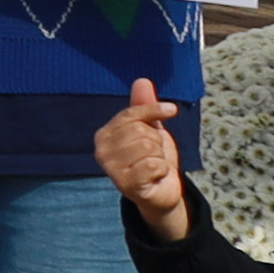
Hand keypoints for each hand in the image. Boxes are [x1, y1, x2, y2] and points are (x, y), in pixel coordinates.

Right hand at [93, 74, 190, 234]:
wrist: (161, 192)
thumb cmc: (154, 159)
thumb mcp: (152, 129)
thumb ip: (144, 107)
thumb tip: (142, 80)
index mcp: (104, 135)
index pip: (132, 113)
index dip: (154, 110)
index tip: (171, 110)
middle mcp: (102, 151)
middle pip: (141, 131)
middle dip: (156, 142)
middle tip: (153, 155)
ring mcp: (112, 169)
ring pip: (149, 148)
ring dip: (160, 158)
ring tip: (153, 167)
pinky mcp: (126, 185)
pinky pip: (154, 165)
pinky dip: (162, 171)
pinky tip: (154, 178)